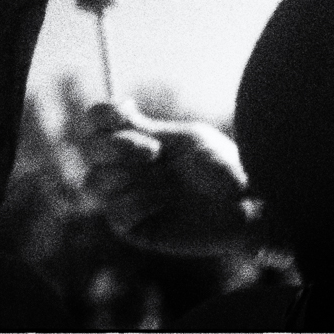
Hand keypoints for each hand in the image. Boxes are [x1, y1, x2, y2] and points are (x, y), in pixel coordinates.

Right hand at [80, 99, 252, 256]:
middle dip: (117, 147)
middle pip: (90, 150)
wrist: (243, 203)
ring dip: (130, 177)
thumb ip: (145, 129)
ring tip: (167, 182)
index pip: (98, 125)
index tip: (125, 111)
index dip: (101, 115)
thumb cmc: (221, 167)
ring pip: (94, 182)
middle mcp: (129, 169)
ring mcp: (128, 197)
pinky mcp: (133, 228)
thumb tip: (118, 105)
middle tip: (154, 152)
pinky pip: (115, 212)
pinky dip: (140, 203)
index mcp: (140, 141)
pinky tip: (166, 202)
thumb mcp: (183, 140)